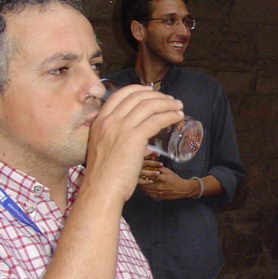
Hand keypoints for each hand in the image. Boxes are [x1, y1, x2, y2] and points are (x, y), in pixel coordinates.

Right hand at [85, 85, 183, 201]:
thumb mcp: (102, 146)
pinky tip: (178, 117)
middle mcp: (109, 120)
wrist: (101, 189)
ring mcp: (121, 127)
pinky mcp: (134, 137)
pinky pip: (156, 119)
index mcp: (99, 120)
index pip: (121, 94)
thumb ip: (113, 135)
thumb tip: (130, 133)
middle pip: (137, 97)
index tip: (152, 92)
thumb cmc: (104, 174)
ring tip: (178, 107)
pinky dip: (170, 115)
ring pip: (149, 106)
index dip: (140, 89)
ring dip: (167, 104)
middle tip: (171, 100)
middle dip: (158, 96)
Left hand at [139, 164, 198, 199]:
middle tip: (141, 178)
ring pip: (145, 190)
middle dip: (142, 181)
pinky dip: (146, 191)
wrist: (182, 189)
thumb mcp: (168, 171)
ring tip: (144, 183)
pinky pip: (149, 194)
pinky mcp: (159, 196)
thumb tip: (151, 165)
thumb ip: (159, 168)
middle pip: (145, 184)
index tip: (143, 172)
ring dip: (143, 186)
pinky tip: (148, 188)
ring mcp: (159, 192)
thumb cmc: (175, 180)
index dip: (144, 174)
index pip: (149, 176)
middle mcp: (160, 186)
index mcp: (162, 178)